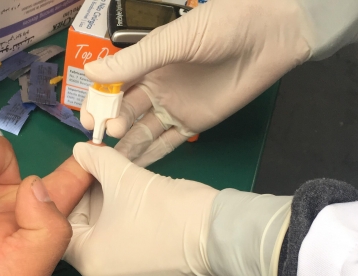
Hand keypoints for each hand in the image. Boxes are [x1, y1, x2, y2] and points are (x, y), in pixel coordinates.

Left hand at [65, 143, 290, 275]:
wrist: (222, 238)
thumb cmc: (167, 210)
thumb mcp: (125, 177)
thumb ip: (95, 160)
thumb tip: (80, 149)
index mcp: (88, 263)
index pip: (60, 227)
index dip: (68, 195)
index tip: (79, 172)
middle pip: (83, 236)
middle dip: (91, 203)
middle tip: (101, 173)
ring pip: (105, 243)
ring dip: (109, 214)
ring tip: (122, 186)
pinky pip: (125, 253)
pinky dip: (126, 230)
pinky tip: (139, 207)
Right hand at [80, 0, 357, 165]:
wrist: (270, 34)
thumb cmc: (220, 25)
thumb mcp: (173, 41)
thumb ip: (135, 61)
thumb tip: (92, 72)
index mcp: (147, 62)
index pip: (114, 86)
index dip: (99, 101)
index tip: (87, 117)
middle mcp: (156, 87)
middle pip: (125, 112)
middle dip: (112, 124)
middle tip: (107, 135)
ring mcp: (174, 107)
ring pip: (142, 131)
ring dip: (127, 144)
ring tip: (113, 160)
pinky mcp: (194, 124)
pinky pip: (167, 143)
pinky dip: (150, 155)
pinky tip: (133, 168)